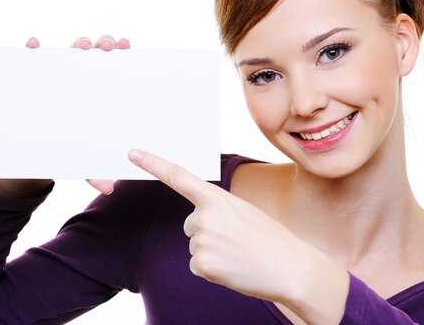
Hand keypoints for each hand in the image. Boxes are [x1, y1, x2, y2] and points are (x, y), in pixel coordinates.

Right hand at [24, 35, 130, 194]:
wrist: (36, 153)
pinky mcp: (34, 80)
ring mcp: (57, 77)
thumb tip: (108, 188)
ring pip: (68, 53)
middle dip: (102, 44)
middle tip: (107, 45)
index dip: (121, 55)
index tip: (129, 47)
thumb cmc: (68, 150)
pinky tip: (33, 45)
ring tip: (82, 44)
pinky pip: (32, 61)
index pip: (112, 68)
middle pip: (93, 55)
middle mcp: (80, 79)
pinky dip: (32, 50)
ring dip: (76, 44)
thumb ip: (94, 170)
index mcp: (98, 92)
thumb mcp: (81, 160)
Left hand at [127, 149, 324, 303]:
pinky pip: (198, 265)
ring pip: (196, 245)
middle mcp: (204, 216)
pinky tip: (233, 268)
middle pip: (191, 224)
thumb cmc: (270, 239)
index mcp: (217, 198)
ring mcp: (201, 241)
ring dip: (213, 252)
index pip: (179, 177)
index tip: (133, 154)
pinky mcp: (201, 264)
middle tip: (237, 240)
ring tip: (239, 254)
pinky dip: (213, 270)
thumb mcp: (244, 212)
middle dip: (209, 232)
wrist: (290, 268)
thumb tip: (199, 226)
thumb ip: (218, 211)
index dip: (153, 164)